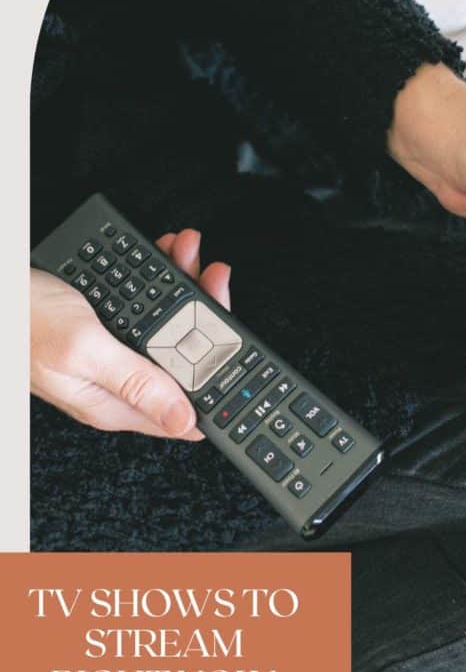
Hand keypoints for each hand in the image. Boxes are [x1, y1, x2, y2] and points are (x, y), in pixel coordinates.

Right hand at [31, 229, 230, 437]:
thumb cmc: (23, 319)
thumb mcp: (84, 350)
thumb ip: (137, 381)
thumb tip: (184, 419)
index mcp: (116, 403)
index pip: (185, 409)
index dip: (216, 380)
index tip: (235, 342)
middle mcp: (120, 383)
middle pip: (185, 359)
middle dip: (206, 316)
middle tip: (213, 277)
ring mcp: (114, 354)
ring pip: (170, 327)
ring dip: (186, 287)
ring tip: (188, 253)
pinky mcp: (108, 328)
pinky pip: (148, 307)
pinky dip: (161, 278)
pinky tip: (165, 256)